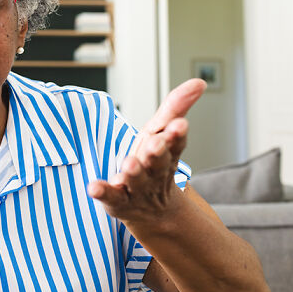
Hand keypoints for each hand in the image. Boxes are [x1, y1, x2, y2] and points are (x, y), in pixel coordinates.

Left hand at [87, 79, 206, 225]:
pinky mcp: (117, 200)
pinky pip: (110, 196)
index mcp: (167, 154)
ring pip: (136, 180)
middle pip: (158, 162)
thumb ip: (175, 107)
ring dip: (133, 172)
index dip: (177, 134)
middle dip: (156, 152)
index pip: (175, 143)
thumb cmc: (154, 161)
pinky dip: (102, 192)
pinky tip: (93, 187)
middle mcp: (154, 172)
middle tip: (155, 144)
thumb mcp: (162, 131)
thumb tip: (199, 82)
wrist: (151, 209)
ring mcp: (136, 188)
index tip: (180, 124)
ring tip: (129, 165)